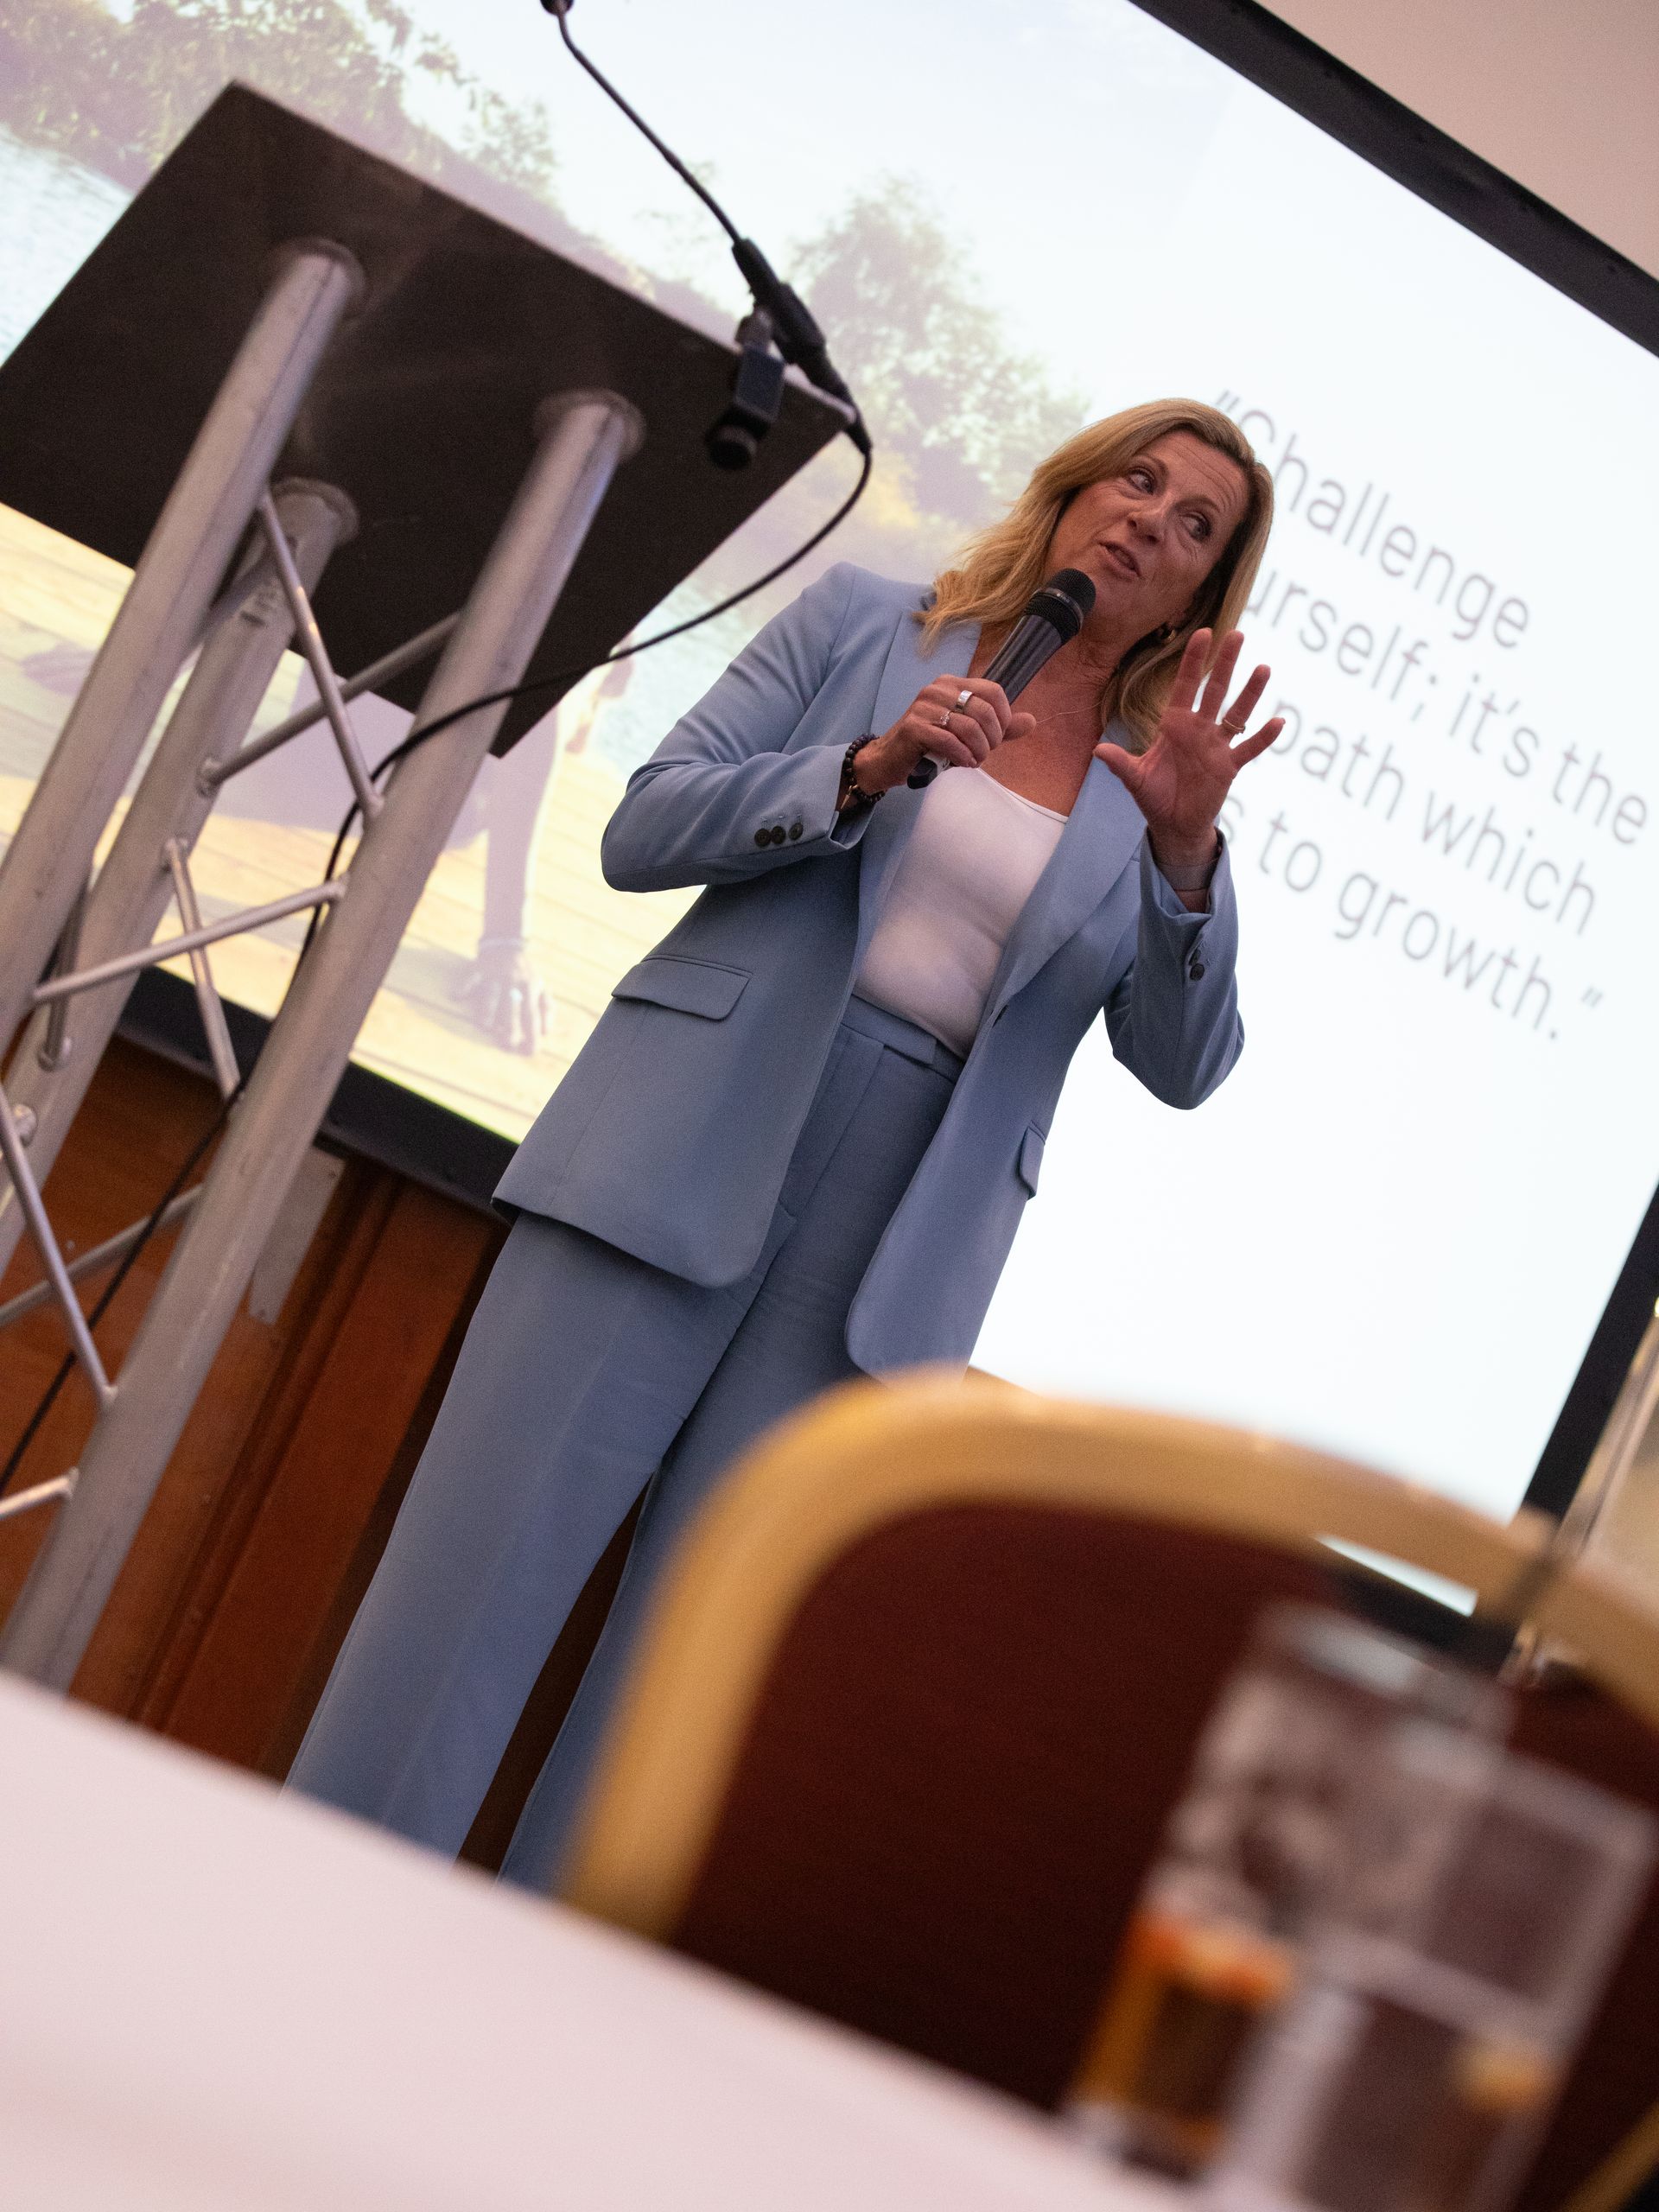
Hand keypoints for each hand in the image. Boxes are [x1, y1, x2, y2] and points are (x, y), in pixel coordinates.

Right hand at [457, 938, 549, 1054]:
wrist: (506, 944)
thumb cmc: (524, 973)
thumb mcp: (540, 986)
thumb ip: (546, 1008)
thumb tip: (545, 1032)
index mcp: (529, 989)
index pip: (532, 1014)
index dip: (532, 1032)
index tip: (529, 1049)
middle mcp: (513, 983)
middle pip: (512, 1007)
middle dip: (511, 1026)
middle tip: (507, 1043)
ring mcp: (495, 976)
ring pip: (491, 994)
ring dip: (488, 1009)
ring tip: (485, 1026)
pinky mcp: (479, 969)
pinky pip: (471, 978)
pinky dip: (463, 986)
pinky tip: (455, 996)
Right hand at [851, 675, 1036, 797]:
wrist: (890, 760)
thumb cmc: (931, 745)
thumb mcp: (969, 734)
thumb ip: (1000, 727)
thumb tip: (1031, 721)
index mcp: (953, 684)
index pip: (994, 691)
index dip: (1004, 718)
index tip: (997, 739)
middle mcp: (938, 689)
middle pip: (984, 711)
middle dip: (991, 739)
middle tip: (984, 754)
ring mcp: (924, 706)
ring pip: (969, 727)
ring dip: (978, 751)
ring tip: (974, 760)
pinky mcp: (914, 727)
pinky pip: (949, 741)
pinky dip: (962, 756)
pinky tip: (963, 764)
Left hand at [1094, 629, 1283, 870]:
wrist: (1173, 825)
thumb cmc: (1154, 796)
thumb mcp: (1135, 779)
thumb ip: (1120, 763)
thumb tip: (1097, 750)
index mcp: (1175, 725)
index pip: (1185, 686)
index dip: (1193, 661)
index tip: (1203, 633)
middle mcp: (1199, 730)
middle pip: (1215, 690)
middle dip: (1225, 663)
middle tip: (1237, 634)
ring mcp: (1216, 747)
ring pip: (1237, 714)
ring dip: (1250, 693)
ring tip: (1263, 668)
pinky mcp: (1229, 767)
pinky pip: (1249, 749)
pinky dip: (1264, 737)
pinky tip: (1279, 721)